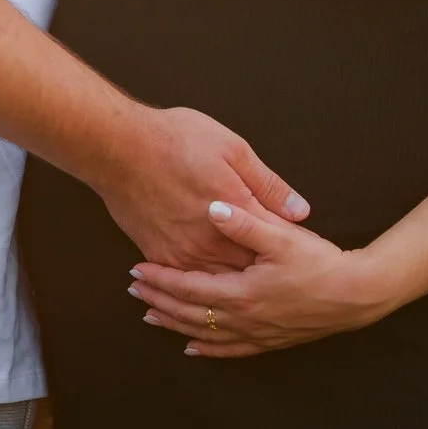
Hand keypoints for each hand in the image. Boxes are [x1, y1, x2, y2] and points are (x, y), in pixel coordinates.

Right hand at [97, 107, 309, 270]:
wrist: (118, 147)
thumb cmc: (175, 140)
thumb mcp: (232, 149)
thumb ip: (268, 184)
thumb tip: (299, 210)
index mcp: (236, 212)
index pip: (275, 240)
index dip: (293, 246)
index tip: (309, 253)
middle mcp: (211, 241)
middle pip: (250, 268)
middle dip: (268, 270)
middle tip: (285, 277)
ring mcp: (183, 253)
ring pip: (219, 281)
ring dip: (237, 283)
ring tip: (254, 288)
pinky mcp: (159, 256)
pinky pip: (187, 280)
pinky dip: (203, 284)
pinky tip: (213, 286)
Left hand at [128, 198, 388, 356]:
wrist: (356, 295)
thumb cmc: (321, 263)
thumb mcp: (282, 237)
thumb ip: (244, 223)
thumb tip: (212, 206)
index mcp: (242, 292)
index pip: (188, 287)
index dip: (160, 279)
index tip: (136, 270)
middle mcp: (243, 319)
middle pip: (189, 312)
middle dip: (158, 300)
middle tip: (132, 289)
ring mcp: (256, 334)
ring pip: (204, 333)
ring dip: (174, 324)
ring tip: (149, 315)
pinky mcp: (270, 341)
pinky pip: (229, 350)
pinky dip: (207, 349)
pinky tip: (191, 348)